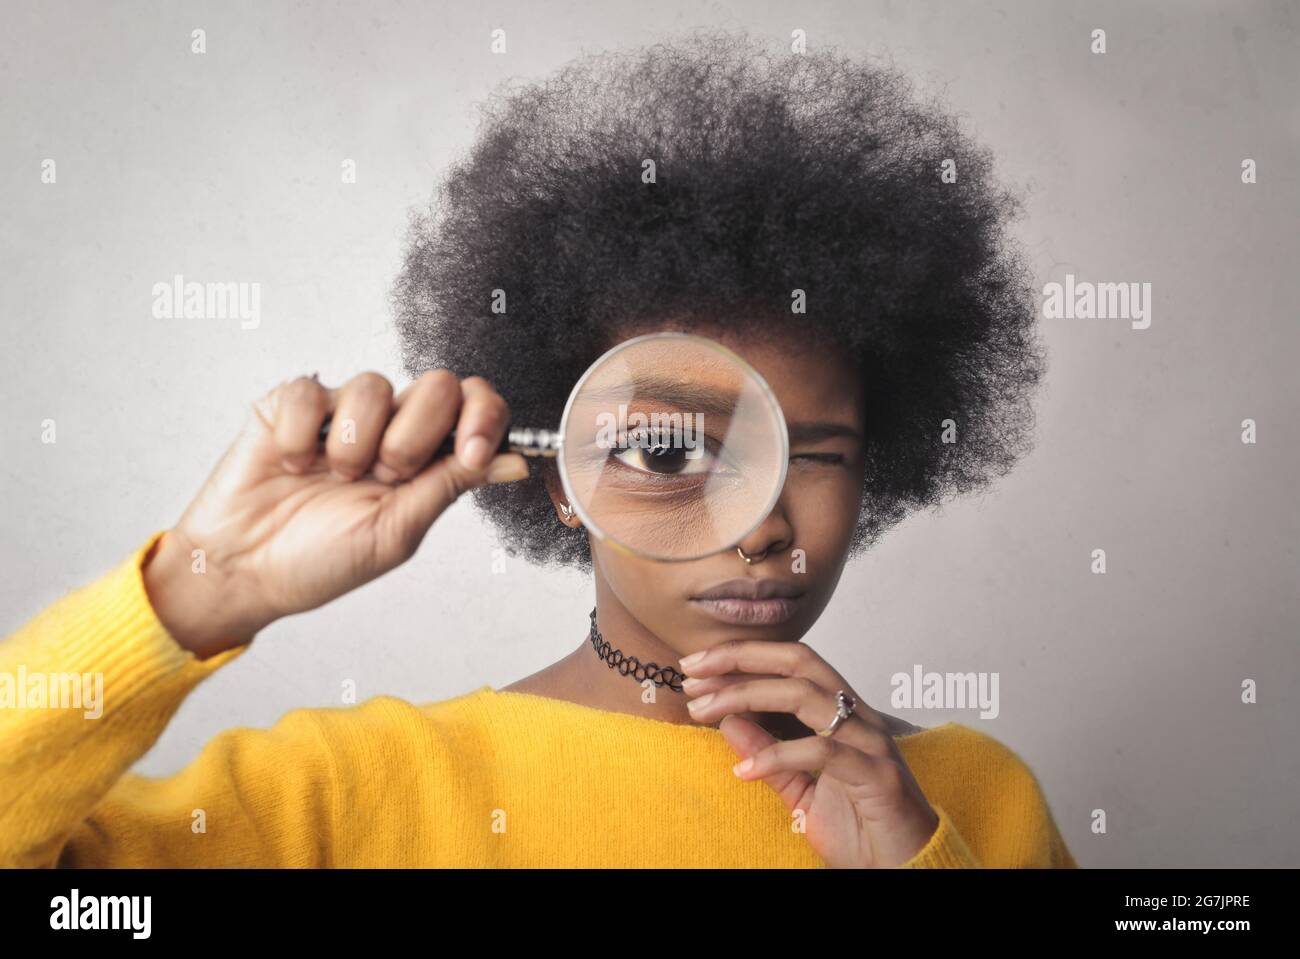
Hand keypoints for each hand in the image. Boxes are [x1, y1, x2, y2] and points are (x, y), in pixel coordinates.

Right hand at [143, 370, 527, 656]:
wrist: (243, 571)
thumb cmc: (320, 561)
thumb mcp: (396, 532)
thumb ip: (452, 485)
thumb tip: (514, 462)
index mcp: (426, 458)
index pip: (475, 406)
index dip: (483, 417)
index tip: (469, 451)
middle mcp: (390, 427)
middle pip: (437, 385)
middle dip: (415, 436)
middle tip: (385, 476)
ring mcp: (341, 413)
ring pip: (374, 384)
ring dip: (357, 443)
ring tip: (334, 478)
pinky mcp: (292, 405)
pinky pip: (313, 392)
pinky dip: (303, 437)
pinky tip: (292, 465)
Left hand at [679, 640, 938, 867]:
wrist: (907, 870)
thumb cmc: (860, 830)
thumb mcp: (801, 793)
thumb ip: (770, 758)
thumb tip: (728, 723)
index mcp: (842, 714)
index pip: (791, 663)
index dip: (743, 657)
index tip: (695, 667)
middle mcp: (859, 717)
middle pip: (798, 661)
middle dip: (740, 658)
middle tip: (691, 672)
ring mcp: (871, 741)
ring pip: (804, 695)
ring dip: (746, 696)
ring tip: (703, 711)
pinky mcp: (877, 774)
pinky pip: (823, 751)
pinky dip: (778, 756)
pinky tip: (742, 771)